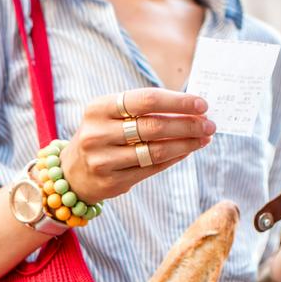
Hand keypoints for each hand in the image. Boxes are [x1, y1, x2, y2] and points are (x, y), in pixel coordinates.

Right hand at [59, 88, 214, 203]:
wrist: (71, 172)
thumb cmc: (101, 136)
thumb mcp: (111, 115)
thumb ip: (144, 109)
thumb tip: (190, 108)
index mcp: (99, 108)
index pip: (146, 100)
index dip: (177, 102)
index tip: (202, 105)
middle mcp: (97, 133)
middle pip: (154, 126)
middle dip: (187, 125)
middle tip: (209, 124)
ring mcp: (103, 160)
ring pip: (155, 151)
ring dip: (186, 144)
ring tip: (204, 138)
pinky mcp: (111, 181)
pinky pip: (151, 168)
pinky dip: (173, 158)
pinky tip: (186, 151)